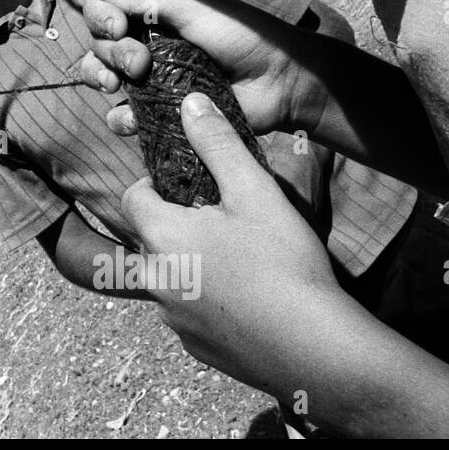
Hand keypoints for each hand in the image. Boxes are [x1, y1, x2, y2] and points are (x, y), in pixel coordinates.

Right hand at [67, 0, 322, 137]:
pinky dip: (119, 118)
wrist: (279, 80)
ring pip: (102, 80)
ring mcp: (150, 83)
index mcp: (150, 18)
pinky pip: (123, 118)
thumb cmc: (241, 34)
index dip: (100, 19)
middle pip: (99, 48)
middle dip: (111, 52)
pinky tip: (131, 119)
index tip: (119, 25)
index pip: (102, 14)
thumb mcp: (188, 8)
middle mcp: (145, 47)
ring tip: (125, 84)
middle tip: (142, 61)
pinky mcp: (160, 115)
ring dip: (102, 79)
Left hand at [121, 91, 346, 393]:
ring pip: (167, 280)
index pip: (131, 198)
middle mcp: (154, 280)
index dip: (152, 185)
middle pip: (149, 239)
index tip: (183, 184)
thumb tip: (190, 102)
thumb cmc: (284, 262)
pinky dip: (206, 303)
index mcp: (161, 236)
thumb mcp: (254, 191)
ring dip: (188, 266)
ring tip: (235, 260)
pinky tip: (245, 299)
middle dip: (173, 226)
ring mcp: (172, 319)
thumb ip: (218, 143)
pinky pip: (188, 315)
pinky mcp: (195, 347)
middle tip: (216, 220)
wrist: (316, 347)